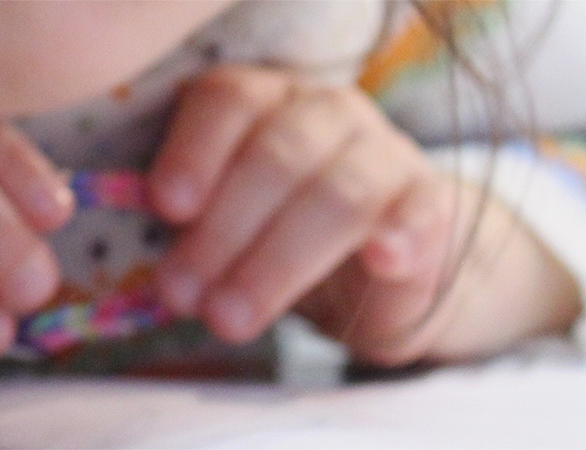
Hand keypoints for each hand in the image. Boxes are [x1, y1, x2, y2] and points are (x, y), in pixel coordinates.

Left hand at [146, 66, 463, 363]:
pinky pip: (417, 212)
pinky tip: (379, 260)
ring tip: (231, 317)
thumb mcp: (222, 226)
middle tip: (183, 294)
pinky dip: (398, 235)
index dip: (194, 152)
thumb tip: (156, 255)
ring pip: (337, 193)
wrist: (376, 264)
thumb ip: (188, 228)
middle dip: (223, 231)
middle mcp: (325, 112)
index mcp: (264, 100)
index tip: (166, 208)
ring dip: (278, 261)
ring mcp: (384, 152)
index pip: (228, 100)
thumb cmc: (277, 233)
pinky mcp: (429, 203)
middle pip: (276, 156)